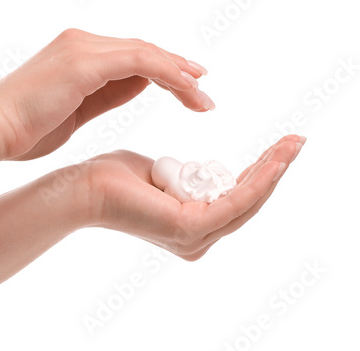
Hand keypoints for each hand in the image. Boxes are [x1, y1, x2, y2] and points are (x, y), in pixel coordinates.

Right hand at [0, 28, 212, 160]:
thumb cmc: (25, 129)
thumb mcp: (75, 110)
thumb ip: (105, 94)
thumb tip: (137, 85)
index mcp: (79, 55)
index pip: (133, 58)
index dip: (164, 71)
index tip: (187, 88)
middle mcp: (83, 44)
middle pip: (144, 52)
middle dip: (178, 71)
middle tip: (203, 90)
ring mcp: (83, 50)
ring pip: (146, 53)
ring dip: (179, 73)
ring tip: (202, 96)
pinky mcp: (83, 62)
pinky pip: (139, 62)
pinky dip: (167, 73)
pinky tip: (187, 88)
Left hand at [81, 135, 304, 260]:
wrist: (85, 186)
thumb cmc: (116, 179)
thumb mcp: (163, 174)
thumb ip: (184, 177)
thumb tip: (195, 171)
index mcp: (191, 226)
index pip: (236, 199)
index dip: (260, 173)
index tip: (279, 148)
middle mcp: (197, 239)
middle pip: (248, 202)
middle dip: (274, 170)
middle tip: (296, 142)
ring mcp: (195, 237)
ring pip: (247, 201)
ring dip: (273, 171)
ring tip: (293, 144)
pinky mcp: (191, 228)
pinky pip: (234, 200)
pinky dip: (258, 179)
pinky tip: (275, 158)